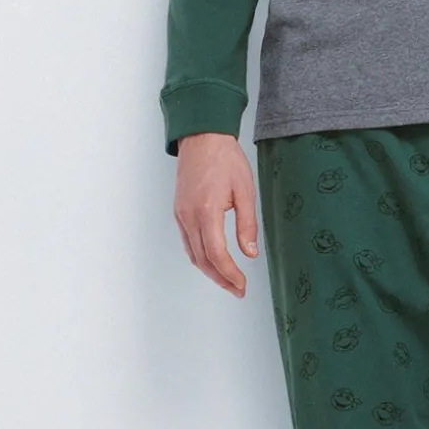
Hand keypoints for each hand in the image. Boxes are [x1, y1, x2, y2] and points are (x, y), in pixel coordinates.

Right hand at [173, 132, 258, 298]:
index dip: (229, 274)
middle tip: (238, 290)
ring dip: (210, 271)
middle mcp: (189, 216)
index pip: (216, 254)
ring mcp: (181, 214)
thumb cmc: (225, 159)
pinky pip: (188, 242)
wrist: (202, 138)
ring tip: (228, 281)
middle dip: (221, 279)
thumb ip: (247, 224)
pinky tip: (213, 261)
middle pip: (202, 260)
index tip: (242, 285)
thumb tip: (249, 253)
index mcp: (207, 211)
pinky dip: (200, 257)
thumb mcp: (245, 191)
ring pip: (193, 254)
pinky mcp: (179, 211)